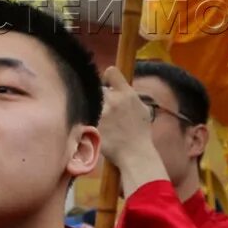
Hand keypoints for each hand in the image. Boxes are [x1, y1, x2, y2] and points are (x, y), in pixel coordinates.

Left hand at [96, 67, 163, 192]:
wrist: (135, 155)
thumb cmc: (140, 134)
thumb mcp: (143, 110)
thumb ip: (131, 96)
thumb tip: (121, 87)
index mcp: (127, 94)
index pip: (111, 72)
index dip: (107, 77)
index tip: (107, 84)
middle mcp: (114, 101)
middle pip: (98, 88)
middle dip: (99, 96)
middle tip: (103, 107)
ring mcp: (102, 113)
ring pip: (90, 102)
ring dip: (92, 108)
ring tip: (100, 119)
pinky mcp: (93, 125)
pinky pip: (85, 116)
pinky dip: (86, 120)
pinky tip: (93, 127)